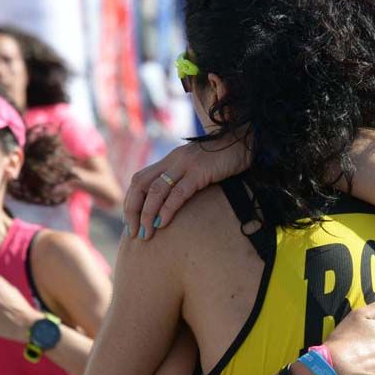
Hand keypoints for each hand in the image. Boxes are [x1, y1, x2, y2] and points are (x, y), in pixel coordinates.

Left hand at [124, 136, 251, 240]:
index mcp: (168, 160)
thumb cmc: (223, 160)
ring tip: (145, 233)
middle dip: (132, 210)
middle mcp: (172, 160)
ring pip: (155, 191)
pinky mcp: (199, 171)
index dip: (131, 202)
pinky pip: (178, 193)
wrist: (243, 141)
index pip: (138, 180)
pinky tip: (162, 224)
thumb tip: (172, 205)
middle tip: (133, 233)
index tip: (130, 223)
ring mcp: (185, 165)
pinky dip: (167, 210)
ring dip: (147, 215)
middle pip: (140, 185)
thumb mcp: (197, 168)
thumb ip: (184, 180)